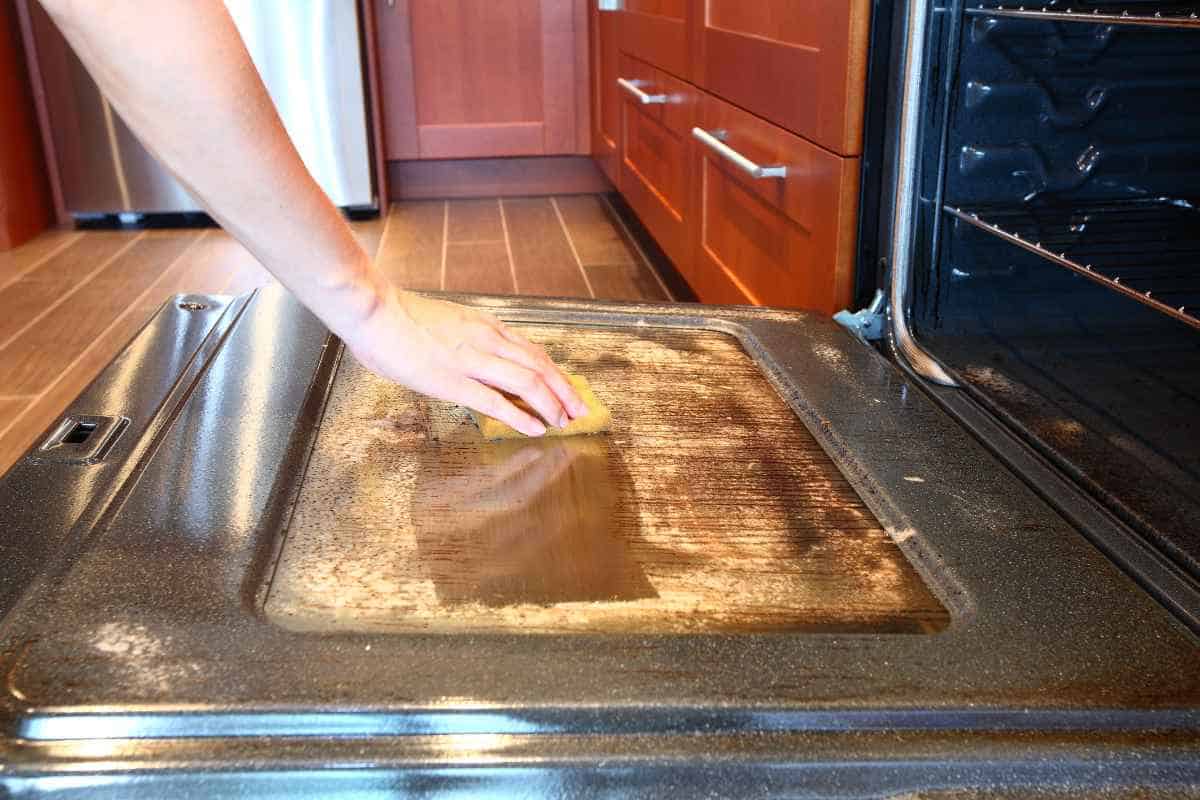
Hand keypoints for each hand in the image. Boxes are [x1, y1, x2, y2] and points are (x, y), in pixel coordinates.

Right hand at [340, 288, 586, 436]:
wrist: (374, 311)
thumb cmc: (400, 318)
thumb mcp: (448, 323)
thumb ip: (468, 339)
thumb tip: (477, 360)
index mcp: (485, 326)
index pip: (533, 351)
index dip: (555, 374)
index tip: (568, 390)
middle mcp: (487, 340)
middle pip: (540, 366)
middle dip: (564, 391)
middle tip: (579, 411)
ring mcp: (472, 360)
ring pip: (528, 381)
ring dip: (550, 404)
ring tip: (563, 422)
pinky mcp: (454, 381)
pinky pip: (496, 401)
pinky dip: (520, 416)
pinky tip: (534, 428)